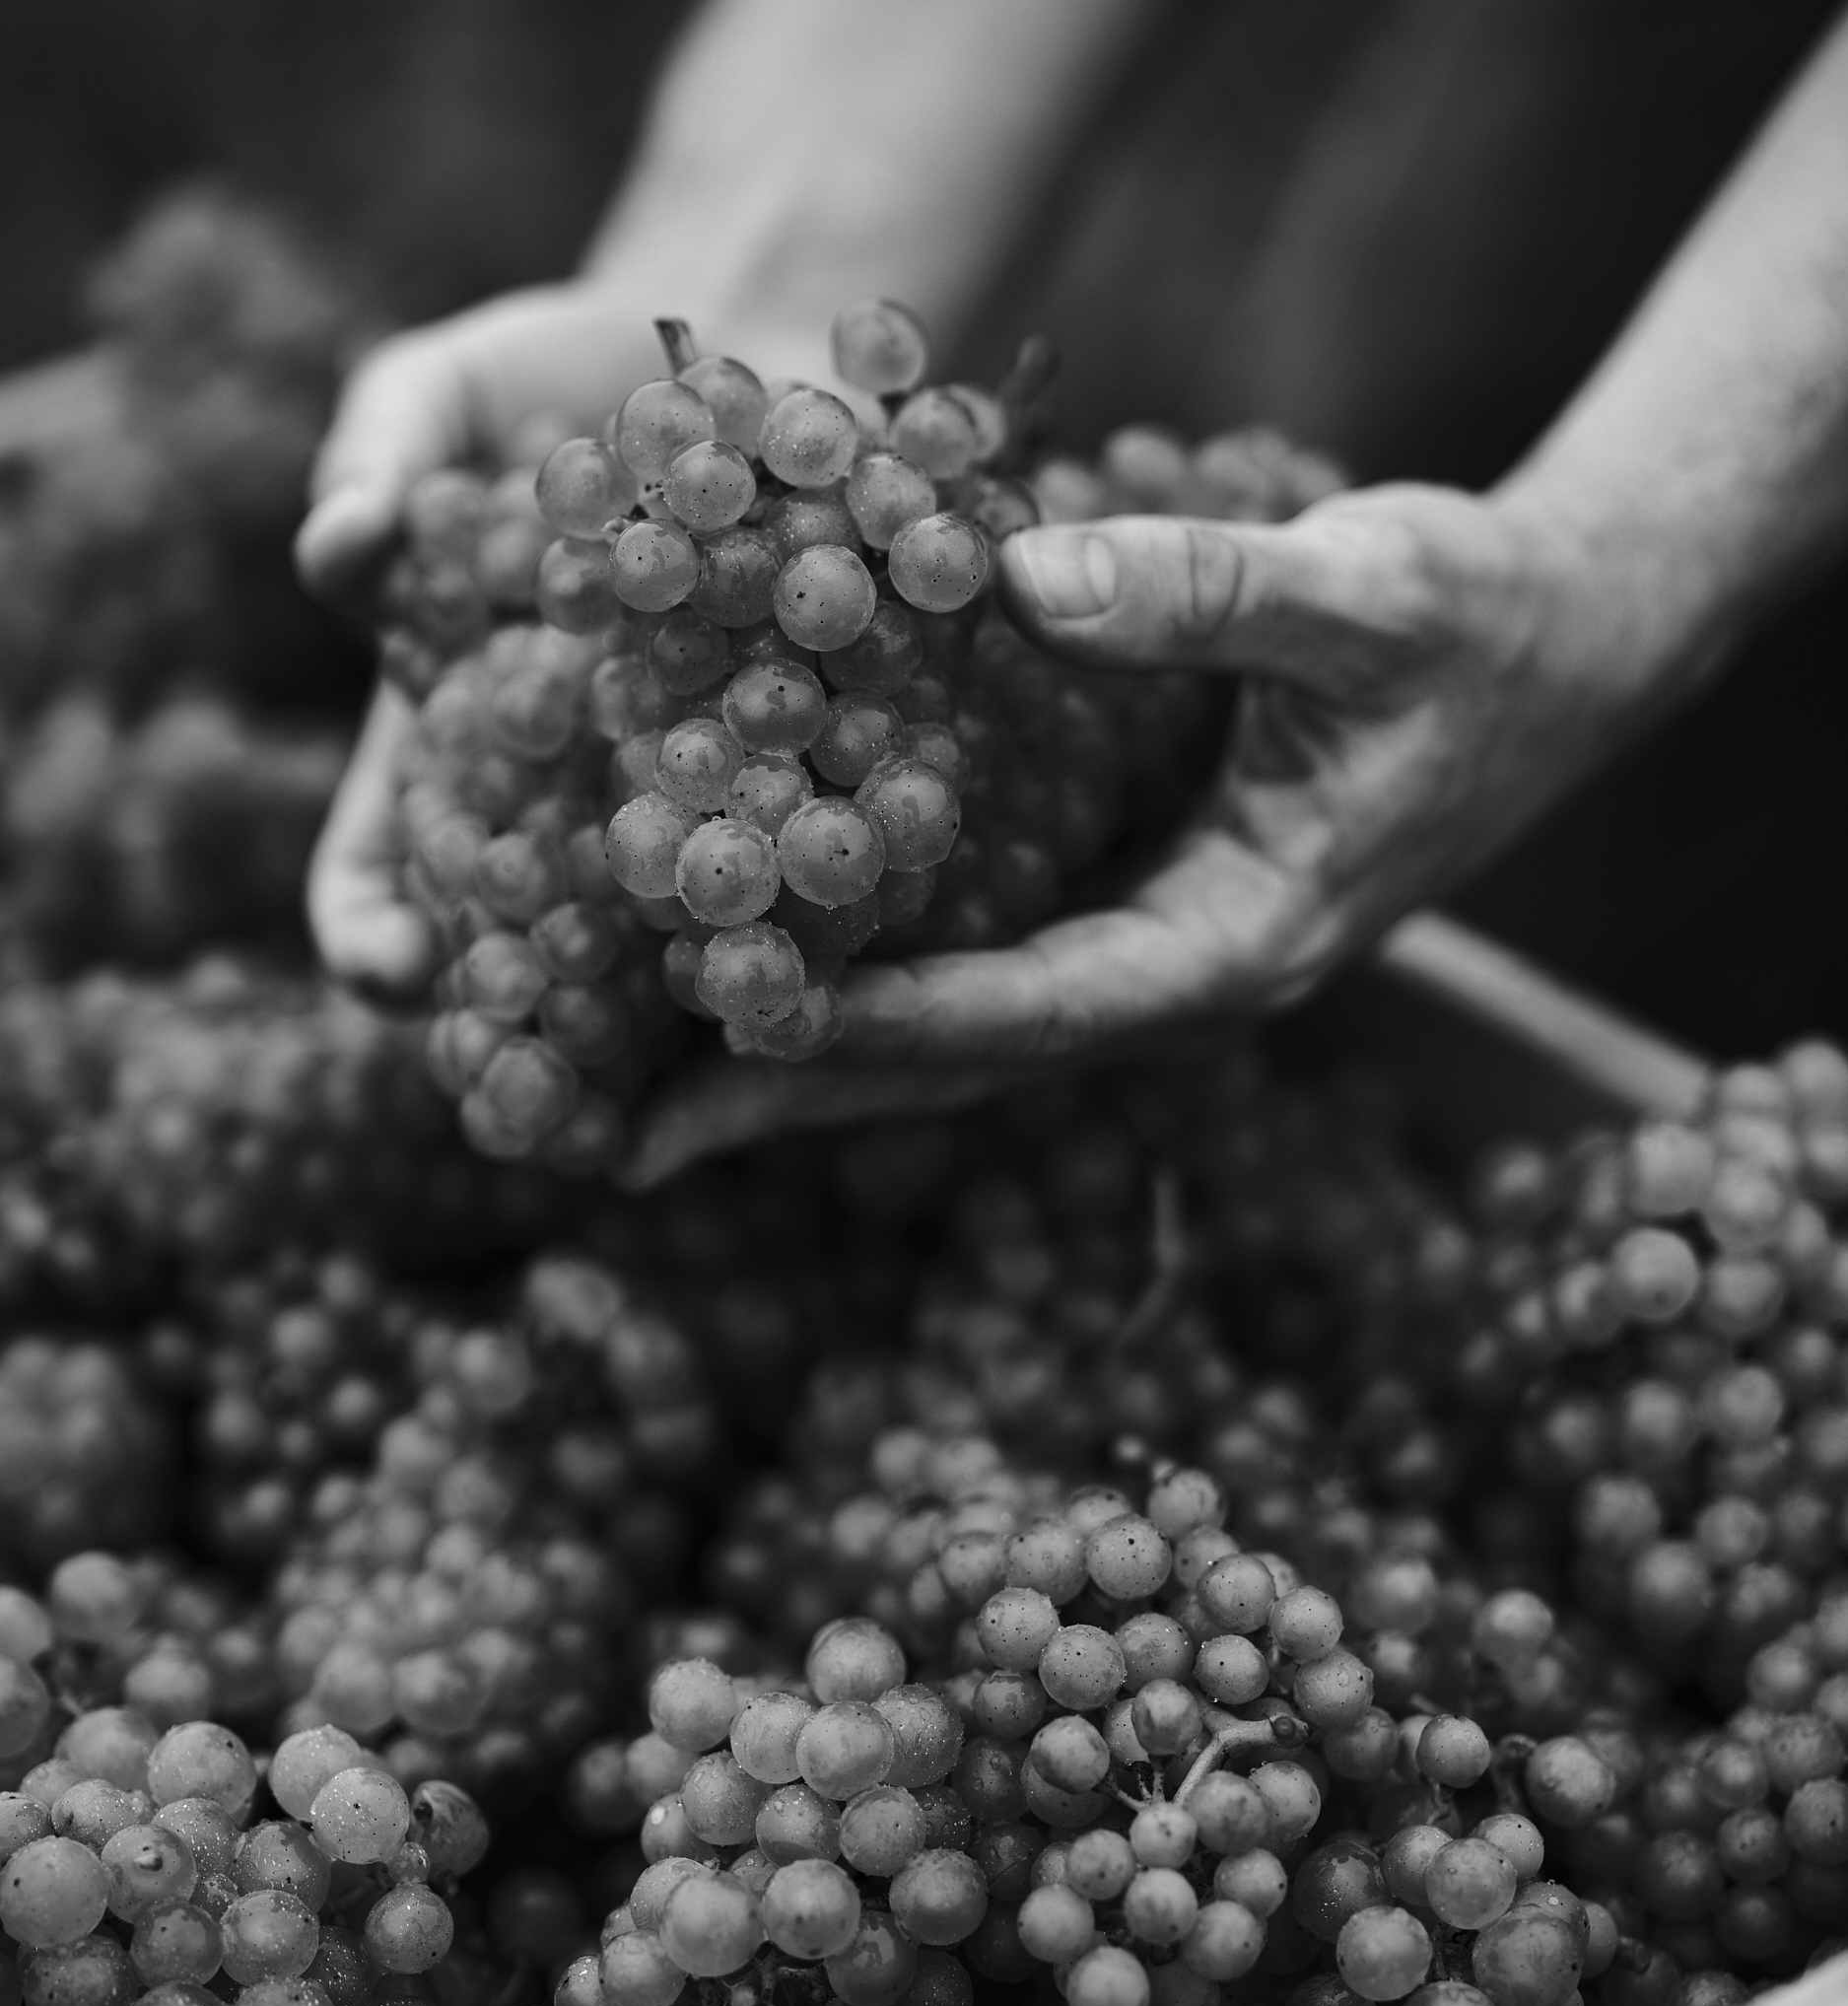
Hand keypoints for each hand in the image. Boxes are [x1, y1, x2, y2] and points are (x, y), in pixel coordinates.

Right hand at [296, 280, 818, 993]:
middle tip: (560, 1100)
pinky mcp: (829, 768)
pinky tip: (861, 898)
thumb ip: (380, 445)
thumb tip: (338, 541)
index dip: (373, 934)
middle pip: (541, 952)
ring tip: (726, 1033)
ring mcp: (706, 801)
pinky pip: (833, 837)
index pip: (385, 872)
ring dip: (702, 993)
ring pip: (696, 928)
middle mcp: (578, 807)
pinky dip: (844, 872)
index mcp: (453, 747)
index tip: (391, 967)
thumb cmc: (555, 381)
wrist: (749, 343)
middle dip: (544, 1032)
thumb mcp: (445, 386)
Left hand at [622, 481, 1634, 1182]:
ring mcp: (1149, 951)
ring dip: (811, 1059)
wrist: (1558, 650)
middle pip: (962, 1063)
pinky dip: (870, 975)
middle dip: (799, 1095)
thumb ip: (1208, 592)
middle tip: (625, 1138)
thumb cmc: (1477, 626)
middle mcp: (1177, 975)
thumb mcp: (1367, 588)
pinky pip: (978, 965)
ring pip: (956, 1032)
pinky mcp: (1127, 903)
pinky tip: (764, 964)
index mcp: (1235, 943)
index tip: (726, 1017)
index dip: (880, 1020)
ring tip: (647, 1091)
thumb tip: (1016, 569)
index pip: (1032, 1010)